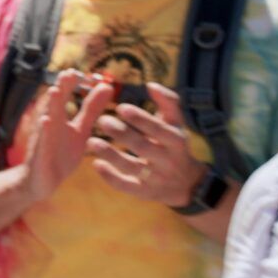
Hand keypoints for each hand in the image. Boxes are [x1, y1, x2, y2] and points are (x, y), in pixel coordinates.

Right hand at [21, 70, 113, 203]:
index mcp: (61, 119)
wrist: (43, 182)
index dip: (72, 83)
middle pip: (55, 102)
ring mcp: (43, 139)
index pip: (66, 96)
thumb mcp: (80, 130)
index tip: (82, 70)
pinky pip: (40, 142)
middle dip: (61, 87)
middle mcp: (50, 125)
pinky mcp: (39, 154)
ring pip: (45, 118)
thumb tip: (106, 86)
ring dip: (49, 105)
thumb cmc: (61, 154)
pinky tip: (46, 121)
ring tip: (55, 90)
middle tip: (69, 72)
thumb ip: (91, 109)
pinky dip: (42, 131)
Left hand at [89, 83, 205, 205]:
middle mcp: (168, 160)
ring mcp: (155, 178)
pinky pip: (125, 186)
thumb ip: (167, 103)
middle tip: (101, 120)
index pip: (159, 129)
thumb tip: (151, 85)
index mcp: (177, 141)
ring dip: (110, 154)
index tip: (121, 107)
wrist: (186, 183)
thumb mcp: (176, 124)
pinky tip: (96, 164)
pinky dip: (110, 176)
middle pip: (144, 147)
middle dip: (122, 134)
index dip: (141, 119)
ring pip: (131, 167)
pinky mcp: (143, 192)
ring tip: (91, 141)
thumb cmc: (174, 144)